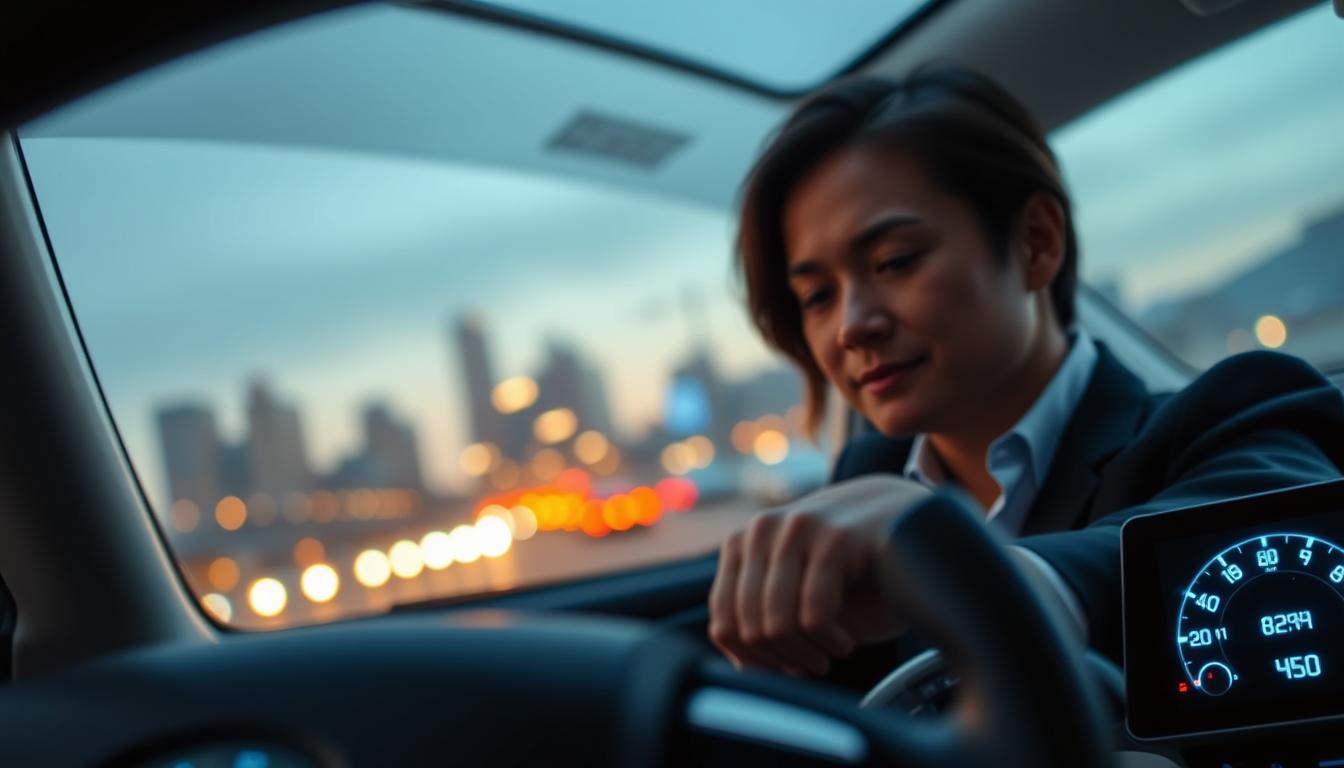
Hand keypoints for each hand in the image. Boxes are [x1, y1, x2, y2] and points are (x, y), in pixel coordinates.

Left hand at [707, 474, 933, 676]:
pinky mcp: (837, 538)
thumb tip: (741, 663)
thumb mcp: (798, 588)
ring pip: (775, 622)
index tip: (783, 667)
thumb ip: (764, 615)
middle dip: (780, 659)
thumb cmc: (852, 566)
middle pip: (747, 626)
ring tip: (829, 653)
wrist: (909, 519)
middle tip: (812, 665)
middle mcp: (762, 530)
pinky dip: (829, 641)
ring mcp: (799, 528)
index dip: (751, 657)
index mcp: (743, 542)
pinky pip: (814, 613)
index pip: (722, 619)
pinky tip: (845, 641)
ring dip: (806, 653)